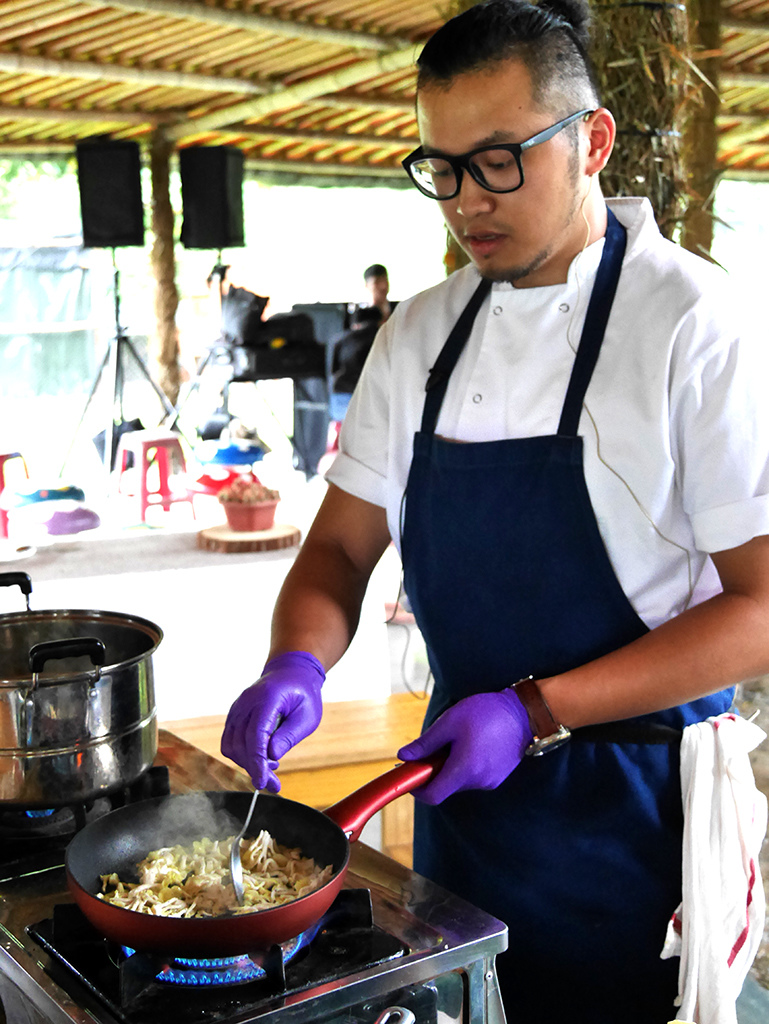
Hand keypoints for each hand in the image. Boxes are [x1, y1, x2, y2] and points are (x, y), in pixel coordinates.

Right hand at [221, 651, 324, 792]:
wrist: (291, 672)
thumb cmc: (303, 693)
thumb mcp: (307, 716)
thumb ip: (289, 735)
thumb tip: (271, 756)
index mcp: (267, 698)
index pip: (255, 735)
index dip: (256, 762)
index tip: (262, 783)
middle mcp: (247, 702)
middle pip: (241, 743)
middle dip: (254, 768)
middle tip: (273, 783)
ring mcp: (238, 708)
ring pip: (231, 744)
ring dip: (247, 762)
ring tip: (271, 766)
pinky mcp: (235, 715)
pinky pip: (230, 740)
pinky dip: (242, 754)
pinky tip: (262, 756)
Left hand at [397, 690, 531, 803]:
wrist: (524, 713)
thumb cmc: (486, 713)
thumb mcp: (449, 722)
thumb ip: (425, 743)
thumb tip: (404, 756)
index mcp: (464, 770)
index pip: (433, 796)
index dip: (416, 789)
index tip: (410, 775)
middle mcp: (478, 782)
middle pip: (446, 787)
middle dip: (435, 770)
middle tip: (436, 746)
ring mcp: (491, 781)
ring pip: (460, 781)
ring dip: (452, 766)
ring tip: (459, 740)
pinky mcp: (498, 777)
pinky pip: (474, 776)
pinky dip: (466, 765)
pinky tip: (473, 743)